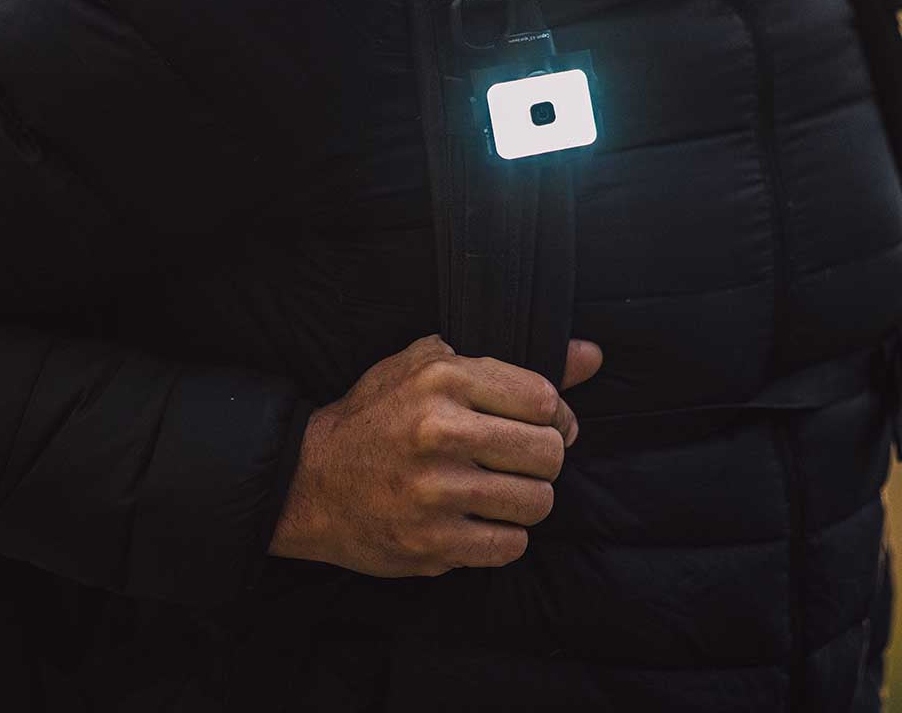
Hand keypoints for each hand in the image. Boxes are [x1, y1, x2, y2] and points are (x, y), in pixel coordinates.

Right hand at [267, 333, 602, 577]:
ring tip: (500, 489)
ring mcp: (436, 492)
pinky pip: (511, 544)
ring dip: (526, 497)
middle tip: (520, 459)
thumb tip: (591, 356)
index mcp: (441, 379)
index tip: (542, 425)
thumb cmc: (376, 416)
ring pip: (538, 502)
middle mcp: (440, 432)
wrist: (310, 479)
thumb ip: (511, 364)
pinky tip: (480, 518)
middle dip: (543, 457)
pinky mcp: (432, 542)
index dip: (553, 415)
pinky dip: (504, 534)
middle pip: (548, 452)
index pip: (543, 399)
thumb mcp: (429, 367)